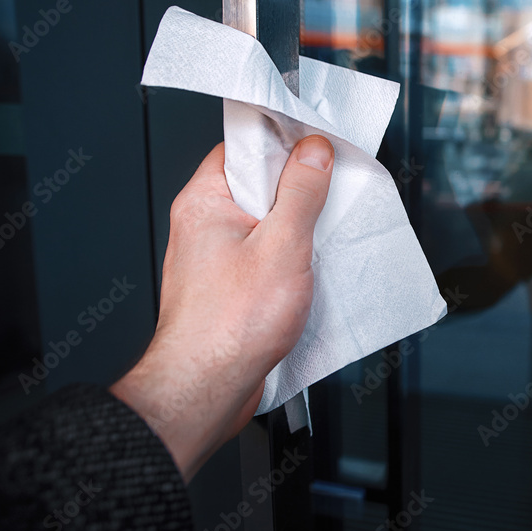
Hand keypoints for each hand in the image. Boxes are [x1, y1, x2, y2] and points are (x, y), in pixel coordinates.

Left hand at [111, 136, 333, 481]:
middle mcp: (203, 223)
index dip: (284, 141)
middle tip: (328, 199)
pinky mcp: (227, 285)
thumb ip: (300, 193)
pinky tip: (308, 272)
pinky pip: (263, 254)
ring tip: (319, 242)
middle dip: (298, 190)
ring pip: (264, 222)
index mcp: (206, 201)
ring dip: (296, 229)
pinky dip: (288, 258)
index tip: (319, 145)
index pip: (245, 145)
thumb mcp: (283, 246)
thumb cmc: (230, 327)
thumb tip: (313, 152)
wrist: (206, 390)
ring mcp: (214, 256)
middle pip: (258, 183)